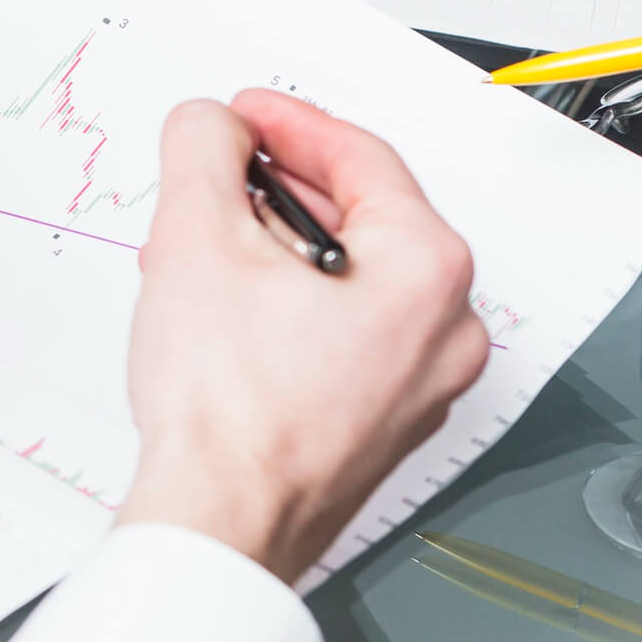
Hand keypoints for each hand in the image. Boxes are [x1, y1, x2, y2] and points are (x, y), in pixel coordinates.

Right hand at [117, 91, 490, 580]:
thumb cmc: (229, 413)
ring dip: (274, 253)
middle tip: (215, 179)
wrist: (219, 523)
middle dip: (273, 193)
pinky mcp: (383, 424)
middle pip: (359, 217)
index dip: (285, 124)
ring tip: (204, 251)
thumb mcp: (197, 236)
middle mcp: (444, 329)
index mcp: (428, 271)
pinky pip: (343, 334)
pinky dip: (288, 308)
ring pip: (347, 279)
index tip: (241, 117)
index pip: (360, 158)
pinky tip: (227, 314)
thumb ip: (205, 151)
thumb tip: (211, 128)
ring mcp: (419, 385)